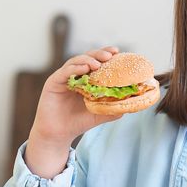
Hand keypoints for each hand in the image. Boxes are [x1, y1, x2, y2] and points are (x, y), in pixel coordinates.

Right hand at [24, 46, 121, 176]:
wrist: (59, 134)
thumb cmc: (79, 122)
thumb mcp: (100, 113)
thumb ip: (114, 107)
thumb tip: (133, 102)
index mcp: (86, 78)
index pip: (97, 62)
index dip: (106, 55)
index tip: (117, 52)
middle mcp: (75, 75)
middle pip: (87, 57)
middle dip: (99, 54)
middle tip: (109, 55)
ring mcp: (63, 77)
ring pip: (75, 61)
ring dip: (87, 60)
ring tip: (97, 64)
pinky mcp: (53, 82)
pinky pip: (64, 72)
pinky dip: (74, 69)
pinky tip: (84, 69)